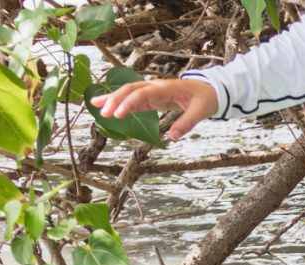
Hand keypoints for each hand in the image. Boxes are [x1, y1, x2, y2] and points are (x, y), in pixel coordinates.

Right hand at [91, 78, 218, 141]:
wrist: (210, 89)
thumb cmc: (205, 98)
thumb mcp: (201, 111)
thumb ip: (186, 123)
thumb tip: (172, 137)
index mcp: (166, 88)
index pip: (142, 93)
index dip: (129, 102)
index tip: (119, 114)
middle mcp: (155, 87)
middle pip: (130, 90)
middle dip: (115, 99)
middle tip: (102, 112)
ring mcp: (152, 91)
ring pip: (128, 93)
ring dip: (112, 99)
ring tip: (94, 105)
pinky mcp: (152, 98)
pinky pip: (134, 100)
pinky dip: (121, 104)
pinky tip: (110, 110)